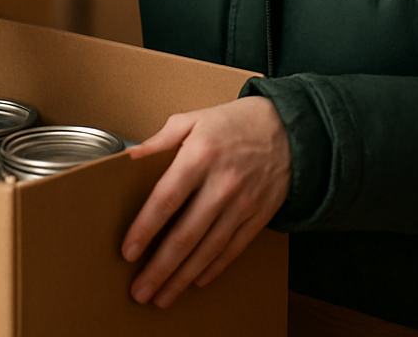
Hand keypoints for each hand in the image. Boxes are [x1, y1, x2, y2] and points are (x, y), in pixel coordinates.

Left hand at [122, 96, 290, 308]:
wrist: (290, 129)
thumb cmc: (234, 123)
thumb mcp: (193, 119)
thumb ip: (160, 140)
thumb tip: (128, 159)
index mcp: (200, 156)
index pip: (166, 200)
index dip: (145, 229)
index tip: (128, 251)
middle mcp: (222, 183)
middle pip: (186, 235)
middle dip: (160, 268)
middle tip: (141, 291)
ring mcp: (243, 203)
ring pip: (209, 249)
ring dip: (183, 277)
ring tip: (162, 297)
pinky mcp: (259, 216)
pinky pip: (233, 249)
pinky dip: (213, 268)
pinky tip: (195, 281)